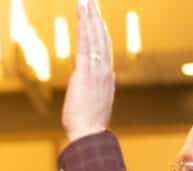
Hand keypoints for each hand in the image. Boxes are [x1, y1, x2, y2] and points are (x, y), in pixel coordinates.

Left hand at [61, 0, 114, 141]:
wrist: (88, 135)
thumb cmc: (88, 125)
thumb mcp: (98, 102)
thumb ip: (103, 87)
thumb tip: (110, 75)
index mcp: (106, 76)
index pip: (104, 47)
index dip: (100, 30)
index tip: (96, 16)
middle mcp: (104, 69)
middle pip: (101, 37)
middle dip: (96, 17)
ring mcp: (96, 70)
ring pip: (94, 37)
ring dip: (90, 16)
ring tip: (86, 0)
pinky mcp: (85, 72)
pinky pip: (85, 43)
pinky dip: (84, 27)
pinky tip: (82, 14)